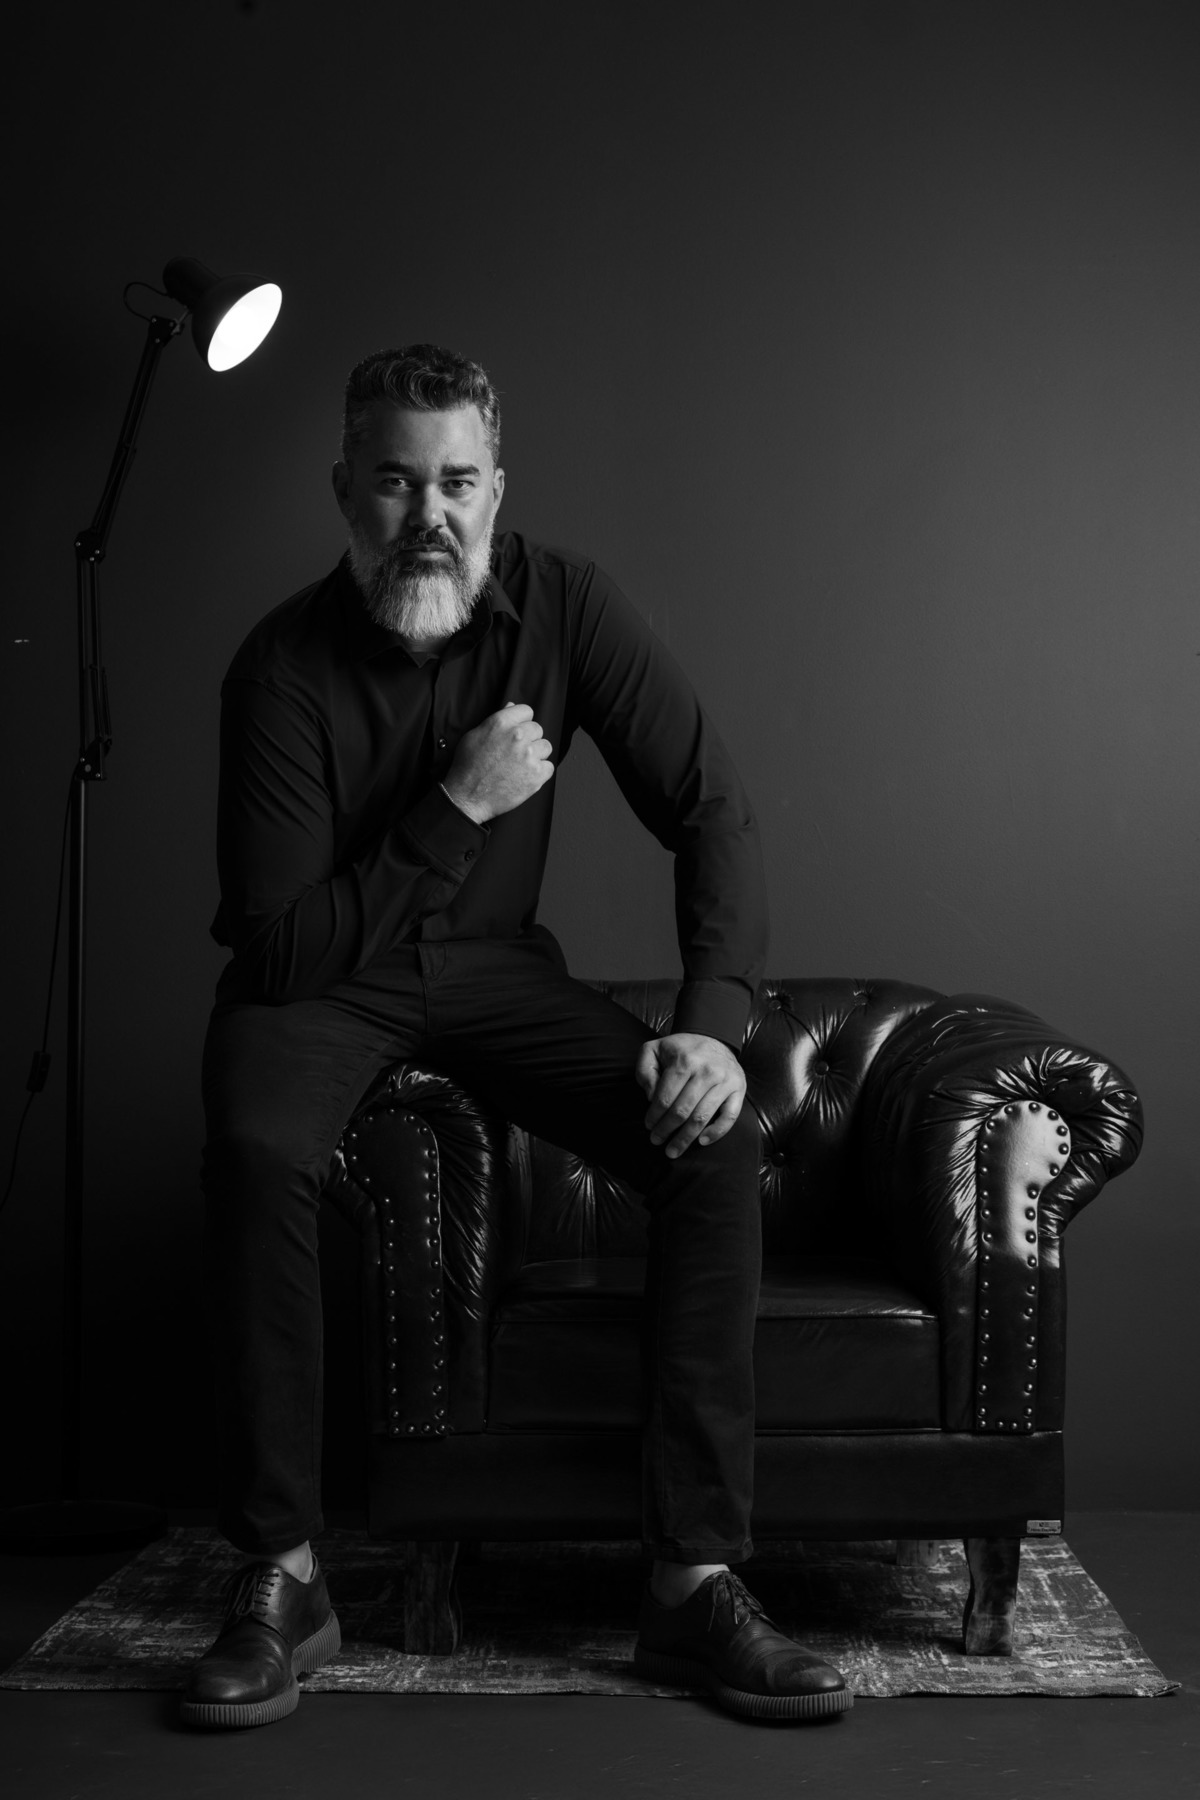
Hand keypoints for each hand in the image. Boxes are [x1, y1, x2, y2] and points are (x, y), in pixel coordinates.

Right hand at [442, 701, 553, 823]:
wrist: (468, 796)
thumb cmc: (468, 767)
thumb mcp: (474, 735)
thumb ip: (495, 720)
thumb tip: (511, 707)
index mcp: (501, 723)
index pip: (527, 711)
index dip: (522, 721)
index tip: (518, 731)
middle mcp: (517, 736)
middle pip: (537, 729)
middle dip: (529, 738)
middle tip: (516, 751)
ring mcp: (529, 756)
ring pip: (545, 746)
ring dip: (536, 754)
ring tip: (521, 764)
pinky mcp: (536, 775)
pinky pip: (549, 767)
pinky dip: (540, 772)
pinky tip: (525, 775)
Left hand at [635, 1033, 746, 1158]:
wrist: (714, 1036)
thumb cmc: (680, 1049)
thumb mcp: (654, 1049)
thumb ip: (645, 1071)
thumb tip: (650, 1098)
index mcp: (684, 1061)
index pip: (665, 1099)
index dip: (654, 1117)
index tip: (648, 1126)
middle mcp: (707, 1071)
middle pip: (682, 1112)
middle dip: (666, 1131)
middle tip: (656, 1141)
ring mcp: (725, 1081)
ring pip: (702, 1118)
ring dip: (686, 1139)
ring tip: (673, 1150)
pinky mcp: (739, 1088)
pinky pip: (729, 1117)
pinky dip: (716, 1132)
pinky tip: (702, 1141)